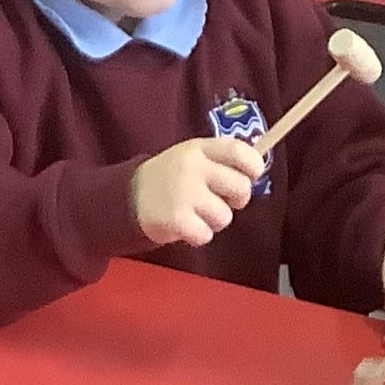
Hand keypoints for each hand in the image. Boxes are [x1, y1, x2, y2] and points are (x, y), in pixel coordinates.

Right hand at [131, 136, 264, 248]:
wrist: (127, 197)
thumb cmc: (170, 178)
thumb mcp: (192, 157)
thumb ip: (221, 161)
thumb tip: (257, 170)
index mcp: (199, 148)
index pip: (239, 151)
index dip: (254, 165)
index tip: (253, 175)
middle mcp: (193, 168)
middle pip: (241, 188)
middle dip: (237, 199)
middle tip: (220, 200)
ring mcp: (184, 193)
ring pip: (225, 217)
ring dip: (214, 221)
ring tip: (195, 213)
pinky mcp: (176, 219)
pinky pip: (206, 235)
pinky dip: (198, 235)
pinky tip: (184, 226)